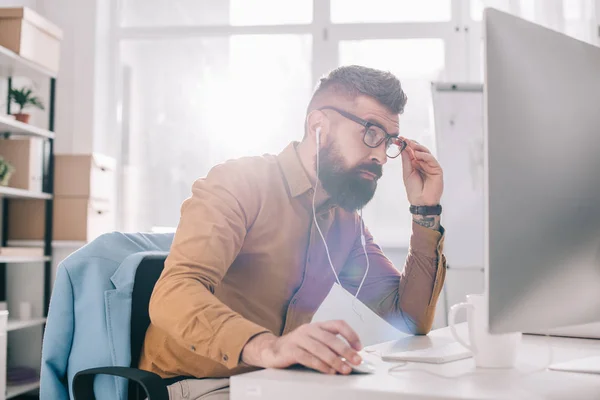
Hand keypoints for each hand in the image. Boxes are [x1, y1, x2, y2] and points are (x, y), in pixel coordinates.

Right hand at [241, 320, 362, 374]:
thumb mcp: (315, 342)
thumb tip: (350, 358)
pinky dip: (320, 365)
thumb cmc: (297, 347)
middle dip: (346, 351)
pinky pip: (308, 357)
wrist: (272, 350)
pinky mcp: (291, 350)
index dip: (351, 334)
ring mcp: (299, 338)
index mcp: (318, 326)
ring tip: (344, 369)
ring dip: (335, 360)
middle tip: (356, 361)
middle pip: (331, 338)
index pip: (338, 324)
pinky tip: (328, 371)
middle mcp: (309, 329)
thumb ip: (330, 347)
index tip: (359, 347)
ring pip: (320, 348)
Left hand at [399, 138, 443, 206]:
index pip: (412, 152)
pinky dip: (425, 156)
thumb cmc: (413, 189)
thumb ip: (406, 160)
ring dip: (418, 148)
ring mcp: (431, 166)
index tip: (401, 139)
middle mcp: (423, 164)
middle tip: (405, 140)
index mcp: (416, 164)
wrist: (420, 201)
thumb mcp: (407, 172)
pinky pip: (432, 160)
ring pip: (426, 153)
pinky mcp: (437, 170)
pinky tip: (418, 154)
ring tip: (411, 145)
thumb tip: (403, 147)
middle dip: (412, 144)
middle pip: (419, 150)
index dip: (407, 145)